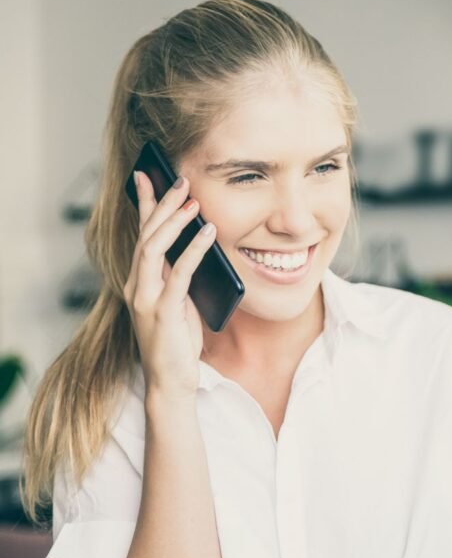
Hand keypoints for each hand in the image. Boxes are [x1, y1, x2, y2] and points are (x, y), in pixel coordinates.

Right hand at [122, 171, 216, 403]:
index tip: (148, 176)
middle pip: (145, 235)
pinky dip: (194, 250)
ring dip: (174, 222)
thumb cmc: (177, 342)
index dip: (144, 204)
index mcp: (139, 282)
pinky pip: (178, 273)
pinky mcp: (162, 312)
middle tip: (180, 181)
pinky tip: (209, 234)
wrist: (171, 381)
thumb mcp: (179, 302)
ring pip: (153, 249)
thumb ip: (180, 276)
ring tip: (193, 202)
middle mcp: (136, 286)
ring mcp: (145, 299)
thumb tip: (198, 245)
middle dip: (162, 205)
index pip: (139, 235)